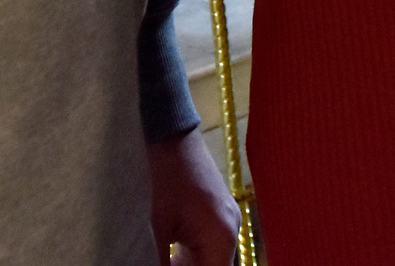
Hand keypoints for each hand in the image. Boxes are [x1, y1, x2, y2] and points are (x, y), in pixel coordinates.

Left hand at [147, 130, 240, 263]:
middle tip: (172, 265)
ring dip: (197, 263)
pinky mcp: (224, 212)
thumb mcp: (161, 229)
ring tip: (173, 260)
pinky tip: (178, 252)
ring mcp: (231, 219)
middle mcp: (232, 230)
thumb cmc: (166, 182)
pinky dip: (200, 252)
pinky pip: (217, 242)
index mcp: (221, 237)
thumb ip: (165, 261)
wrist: (175, 141)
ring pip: (217, 258)